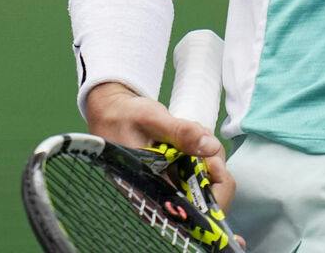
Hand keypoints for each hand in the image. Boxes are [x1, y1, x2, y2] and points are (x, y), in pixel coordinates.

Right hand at [84, 81, 238, 213]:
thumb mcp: (151, 119)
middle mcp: (161, 199)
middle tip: (204, 139)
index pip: (193, 211)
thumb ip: (180, 132)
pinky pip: (198, 174)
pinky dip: (202, 155)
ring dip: (208, 157)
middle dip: (213, 166)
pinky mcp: (172, 178)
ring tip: (192, 132)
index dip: (213, 188)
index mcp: (151, 195)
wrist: (111, 113)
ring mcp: (168, 189)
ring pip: (206, 185)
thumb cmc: (124, 118)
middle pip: (205, 200)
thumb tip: (211, 146)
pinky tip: (190, 138)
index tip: (212, 159)